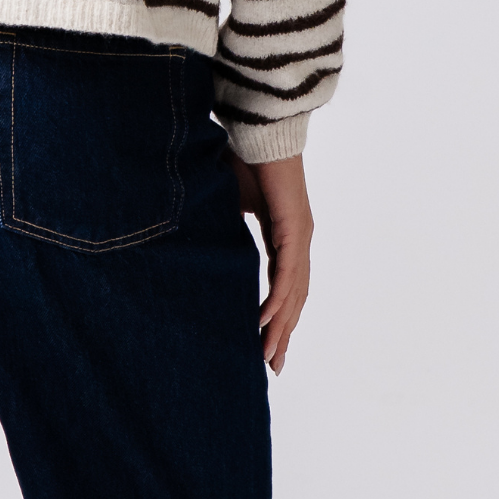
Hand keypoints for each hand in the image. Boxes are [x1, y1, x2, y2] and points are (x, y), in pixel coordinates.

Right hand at [228, 150, 312, 373]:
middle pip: (293, 297)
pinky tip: (267, 322)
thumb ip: (224, 222)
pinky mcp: (294, 229)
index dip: (276, 314)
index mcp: (285, 233)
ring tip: (267, 355)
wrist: (260, 131)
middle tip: (272, 366)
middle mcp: (298, 239)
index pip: (284, 284)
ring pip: (293, 292)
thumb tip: (199, 233)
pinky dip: (278, 300)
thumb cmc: (244, 157)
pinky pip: (287, 274)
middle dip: (282, 334)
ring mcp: (300, 235)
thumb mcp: (229, 201)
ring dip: (280, 326)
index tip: (265, 341)